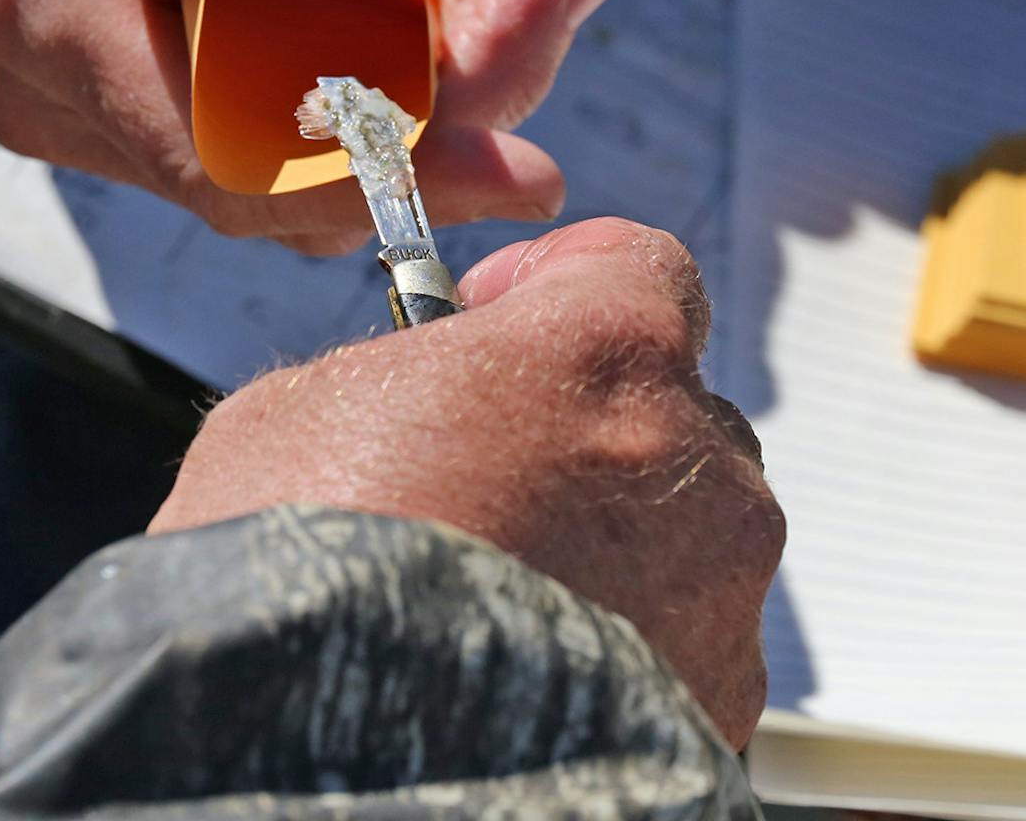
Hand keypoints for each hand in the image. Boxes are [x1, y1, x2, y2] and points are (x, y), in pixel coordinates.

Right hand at [0, 0, 634, 252]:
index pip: (230, 154)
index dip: (386, 171)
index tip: (529, 165)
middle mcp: (69, 67)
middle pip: (308, 149)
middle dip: (471, 69)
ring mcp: (123, 67)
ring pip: (339, 119)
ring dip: (476, 30)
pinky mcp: (182, 40)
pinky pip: (332, 71)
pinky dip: (436, 11)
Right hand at [149, 218, 785, 745]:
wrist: (331, 760)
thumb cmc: (304, 567)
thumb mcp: (309, 408)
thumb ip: (409, 371)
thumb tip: (427, 394)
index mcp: (612, 349)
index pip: (640, 266)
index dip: (564, 282)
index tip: (505, 313)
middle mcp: (697, 460)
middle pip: (665, 409)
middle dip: (583, 428)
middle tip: (482, 473)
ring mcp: (721, 592)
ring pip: (684, 535)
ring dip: (608, 545)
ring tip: (494, 599)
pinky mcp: (717, 704)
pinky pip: (682, 645)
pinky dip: (621, 648)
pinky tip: (522, 674)